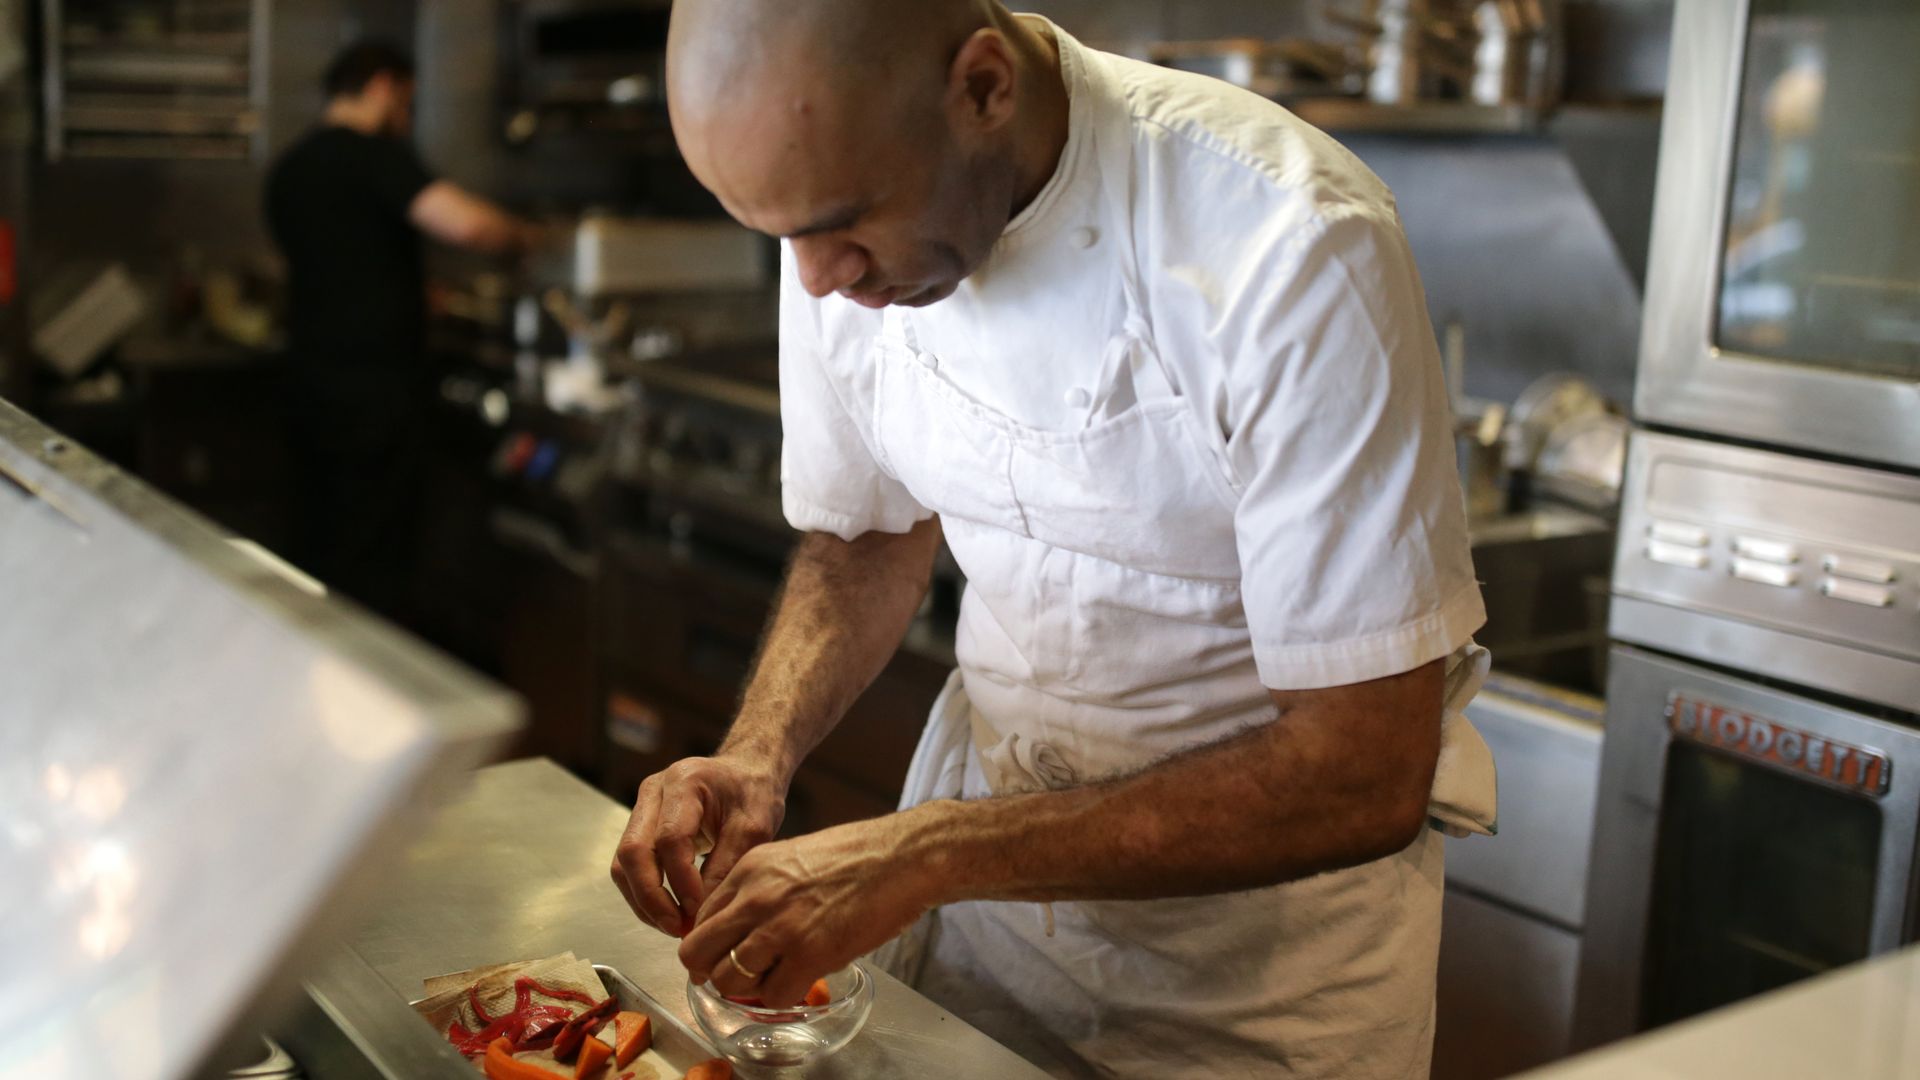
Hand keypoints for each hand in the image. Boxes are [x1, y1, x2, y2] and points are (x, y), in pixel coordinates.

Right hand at [610, 755, 786, 937]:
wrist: (746, 772)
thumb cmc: (753, 794)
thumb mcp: (753, 828)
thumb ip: (727, 866)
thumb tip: (701, 915)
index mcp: (684, 782)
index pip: (670, 838)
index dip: (681, 881)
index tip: (699, 911)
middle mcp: (654, 792)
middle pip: (633, 851)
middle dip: (651, 897)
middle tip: (678, 928)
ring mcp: (642, 808)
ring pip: (623, 863)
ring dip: (644, 901)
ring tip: (675, 926)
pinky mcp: (640, 826)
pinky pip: (631, 866)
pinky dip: (645, 894)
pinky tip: (669, 912)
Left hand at [677, 814, 940, 1006]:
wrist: (902, 857)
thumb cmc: (857, 856)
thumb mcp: (792, 856)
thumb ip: (759, 887)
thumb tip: (740, 926)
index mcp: (749, 868)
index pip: (700, 918)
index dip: (709, 942)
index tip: (722, 953)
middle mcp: (755, 897)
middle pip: (698, 952)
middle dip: (710, 970)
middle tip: (732, 976)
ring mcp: (781, 928)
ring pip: (728, 980)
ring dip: (744, 988)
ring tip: (769, 979)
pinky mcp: (810, 955)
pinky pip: (771, 997)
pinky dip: (779, 997)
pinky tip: (796, 982)